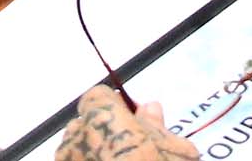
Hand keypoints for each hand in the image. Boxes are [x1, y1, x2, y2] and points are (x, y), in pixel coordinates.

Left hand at [54, 90, 192, 160]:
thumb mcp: (175, 154)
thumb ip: (157, 127)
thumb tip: (151, 109)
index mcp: (103, 116)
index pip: (98, 97)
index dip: (115, 110)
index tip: (131, 124)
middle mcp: (76, 136)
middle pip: (86, 124)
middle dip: (104, 134)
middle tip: (130, 153)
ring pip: (77, 150)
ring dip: (93, 157)